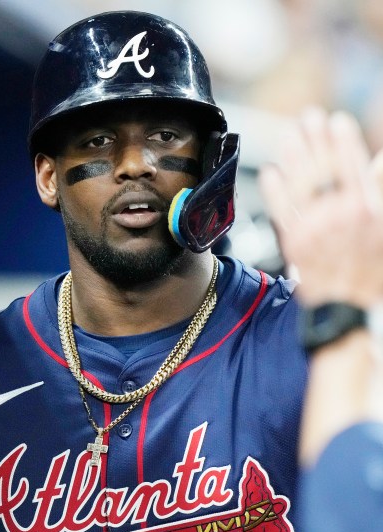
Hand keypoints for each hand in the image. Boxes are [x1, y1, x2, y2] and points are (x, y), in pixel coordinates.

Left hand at [258, 107, 382, 308]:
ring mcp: (315, 229)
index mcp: (366, 208)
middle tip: (309, 117)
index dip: (343, 141)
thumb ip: (379, 187)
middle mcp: (340, 216)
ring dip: (295, 157)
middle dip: (317, 141)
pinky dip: (275, 191)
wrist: (349, 303)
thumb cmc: (370, 262)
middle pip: (324, 170)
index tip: (337, 120)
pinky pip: (282, 212)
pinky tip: (270, 171)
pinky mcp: (294, 243)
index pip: (353, 166)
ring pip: (302, 185)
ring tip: (290, 134)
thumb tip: (380, 158)